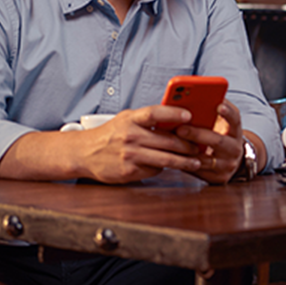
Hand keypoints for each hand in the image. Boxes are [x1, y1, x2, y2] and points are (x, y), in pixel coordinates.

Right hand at [68, 104, 209, 183]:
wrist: (84, 153)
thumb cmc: (110, 135)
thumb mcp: (125, 120)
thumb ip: (146, 120)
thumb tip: (176, 120)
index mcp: (130, 119)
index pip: (154, 113)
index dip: (173, 113)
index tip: (189, 115)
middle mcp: (130, 136)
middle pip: (167, 140)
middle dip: (188, 145)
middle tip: (201, 146)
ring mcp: (130, 155)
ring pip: (165, 159)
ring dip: (184, 161)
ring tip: (196, 162)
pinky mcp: (129, 171)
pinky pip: (154, 170)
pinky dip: (164, 168)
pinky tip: (170, 167)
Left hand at [173, 102, 247, 184]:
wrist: (231, 161)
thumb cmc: (219, 135)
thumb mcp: (220, 123)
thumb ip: (210, 112)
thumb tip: (190, 96)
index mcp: (235, 131)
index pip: (235, 120)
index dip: (228, 112)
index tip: (218, 104)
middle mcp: (235, 149)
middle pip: (218, 140)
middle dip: (198, 134)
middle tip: (181, 128)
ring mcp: (227, 165)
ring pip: (206, 159)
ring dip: (188, 151)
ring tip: (173, 143)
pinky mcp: (218, 179)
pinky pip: (199, 171)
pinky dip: (185, 163)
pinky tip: (173, 156)